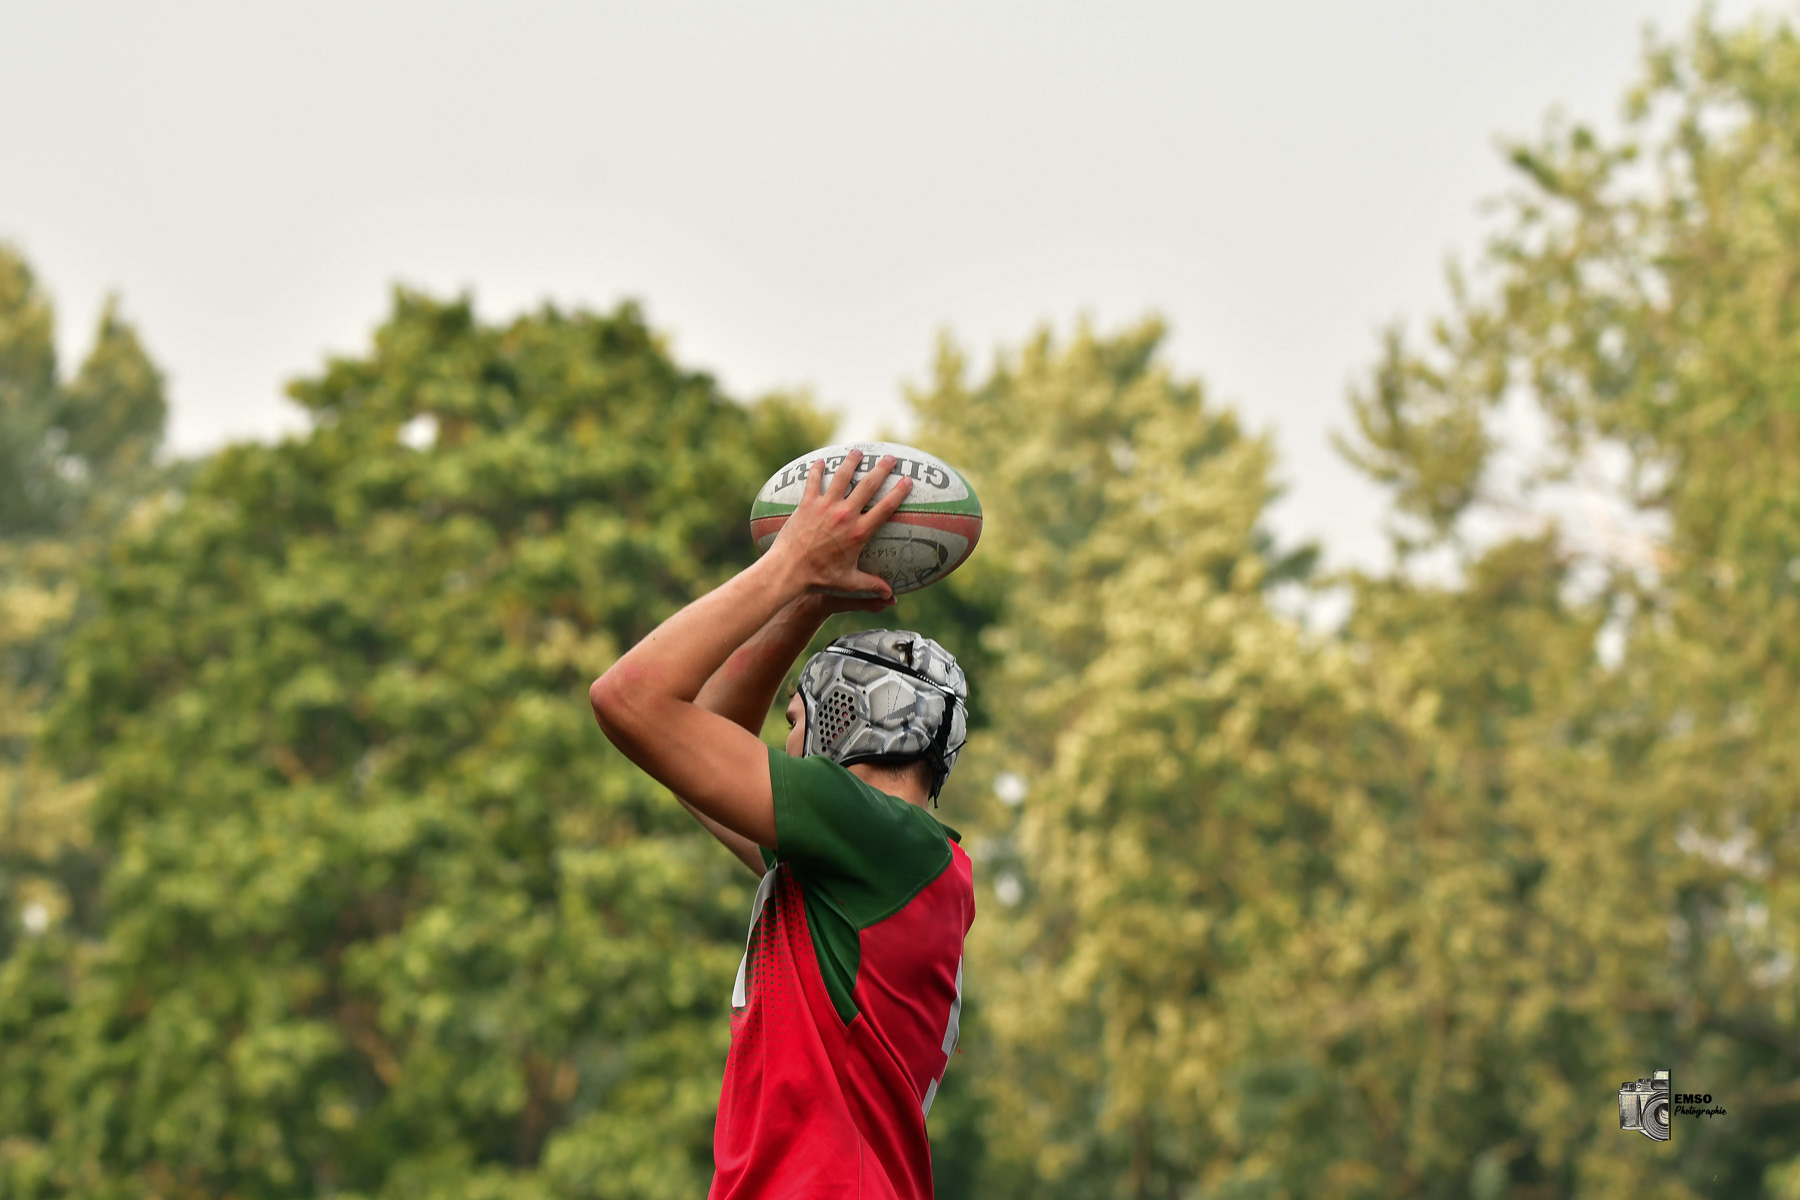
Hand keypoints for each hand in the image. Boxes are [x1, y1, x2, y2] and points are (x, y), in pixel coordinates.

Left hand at [769, 450, 910, 601]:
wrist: (789, 570)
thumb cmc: (819, 578)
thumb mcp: (848, 582)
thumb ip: (871, 585)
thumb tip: (890, 596)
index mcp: (859, 532)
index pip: (886, 507)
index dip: (899, 492)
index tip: (907, 480)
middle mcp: (845, 515)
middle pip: (868, 485)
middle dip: (881, 469)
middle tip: (890, 458)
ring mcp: (826, 506)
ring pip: (842, 476)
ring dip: (851, 461)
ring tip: (858, 451)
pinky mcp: (807, 504)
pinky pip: (814, 481)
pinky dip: (817, 469)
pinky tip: (820, 460)